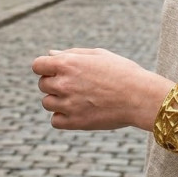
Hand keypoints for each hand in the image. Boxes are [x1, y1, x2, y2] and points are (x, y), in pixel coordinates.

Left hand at [32, 48, 171, 131]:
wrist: (139, 96)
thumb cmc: (122, 71)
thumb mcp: (98, 55)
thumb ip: (71, 54)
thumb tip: (51, 54)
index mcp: (68, 63)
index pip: (37, 65)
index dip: (45, 67)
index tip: (55, 71)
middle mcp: (64, 83)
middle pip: (42, 84)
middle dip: (53, 83)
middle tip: (75, 84)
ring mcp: (68, 104)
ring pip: (47, 103)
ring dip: (57, 100)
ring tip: (79, 98)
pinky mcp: (74, 122)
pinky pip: (55, 121)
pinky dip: (62, 117)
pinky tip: (77, 111)